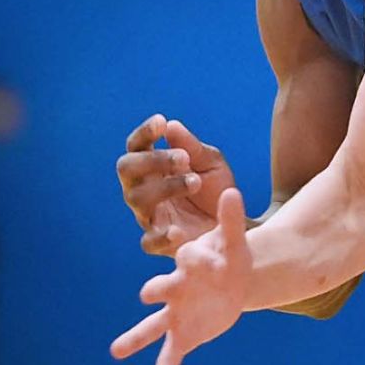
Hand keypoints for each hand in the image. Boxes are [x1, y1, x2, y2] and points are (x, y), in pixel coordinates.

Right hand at [112, 187, 251, 364]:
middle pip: (158, 288)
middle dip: (156, 290)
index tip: (213, 258)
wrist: (233, 281)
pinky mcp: (185, 334)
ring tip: (116, 350)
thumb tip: (231, 190)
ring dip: (134, 338)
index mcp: (188, 263)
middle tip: (148, 294)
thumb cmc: (231, 257)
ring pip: (151, 327)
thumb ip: (231, 219)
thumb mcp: (235, 241)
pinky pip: (170, 356)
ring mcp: (176, 313)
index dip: (199, 257)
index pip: (188, 257)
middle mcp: (175, 289)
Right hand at [115, 115, 237, 254]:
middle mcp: (143, 189)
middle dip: (152, 160)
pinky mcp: (160, 243)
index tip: (161, 122)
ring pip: (137, 199)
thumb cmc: (217, 190)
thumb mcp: (212, 164)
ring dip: (166, 187)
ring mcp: (149, 216)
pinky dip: (161, 236)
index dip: (144, 133)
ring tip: (196, 182)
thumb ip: (193, 147)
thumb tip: (172, 126)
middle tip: (184, 158)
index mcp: (152, 167)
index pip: (136, 146)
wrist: (237, 224)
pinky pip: (148, 242)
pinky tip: (177, 230)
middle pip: (127, 169)